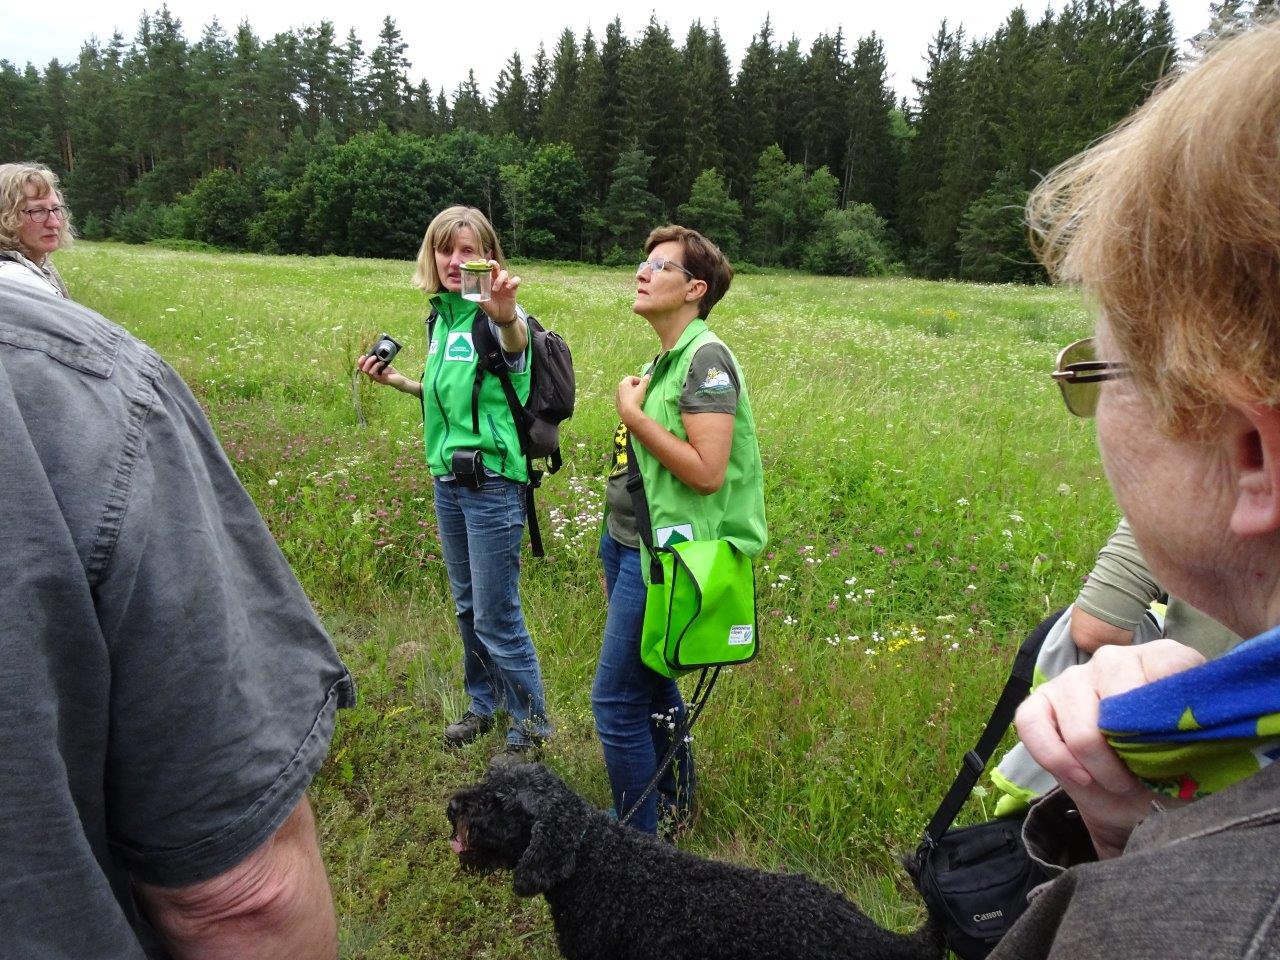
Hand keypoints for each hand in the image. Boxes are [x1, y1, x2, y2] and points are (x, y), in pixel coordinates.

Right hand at [356, 353, 400, 386]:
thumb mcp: (384, 364)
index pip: (361, 367)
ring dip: (372, 363)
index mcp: (372, 371)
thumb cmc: (391, 372)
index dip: (360, 361)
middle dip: (367, 361)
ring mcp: (377, 379)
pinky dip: (377, 366)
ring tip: (378, 359)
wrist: (400, 380)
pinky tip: (382, 363)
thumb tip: (375, 352)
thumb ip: (379, 360)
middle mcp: (373, 376)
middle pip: (363, 369)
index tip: (364, 355)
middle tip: (374, 356)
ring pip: (368, 372)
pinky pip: (375, 374)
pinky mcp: (382, 380)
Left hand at [483, 261, 520, 325]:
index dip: (485, 264)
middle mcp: (497, 280)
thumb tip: (468, 294)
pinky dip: (513, 282)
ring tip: (495, 289)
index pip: (487, 269)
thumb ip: (477, 297)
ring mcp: (505, 283)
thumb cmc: (491, 308)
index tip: (481, 262)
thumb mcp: (482, 303)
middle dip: (494, 264)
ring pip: (504, 273)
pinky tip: (508, 287)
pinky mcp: (513, 288)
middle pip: (496, 267)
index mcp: (488, 281)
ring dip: (500, 279)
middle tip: (490, 265)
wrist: (501, 317)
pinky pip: (516, 280)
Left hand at [616, 374, 649, 421]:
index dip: (639, 380)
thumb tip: (647, 375)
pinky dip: (628, 399)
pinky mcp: (617, 404)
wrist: (628, 413)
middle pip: (628, 384)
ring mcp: (617, 397)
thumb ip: (644, 381)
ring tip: (638, 397)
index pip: (631, 378)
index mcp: (623, 383)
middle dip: (635, 386)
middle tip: (642, 390)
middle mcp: (618, 389)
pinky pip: (624, 399)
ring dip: (632, 393)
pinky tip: (633, 403)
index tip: (644, 385)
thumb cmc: (635, 399)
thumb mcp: (641, 389)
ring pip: (625, 392)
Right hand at [1015, 638, 1204, 857]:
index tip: (1182, 749)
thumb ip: (1198, 745)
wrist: (1133, 795)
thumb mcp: (1197, 759)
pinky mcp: (1040, 700)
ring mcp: (1073, 677)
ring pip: (1080, 729)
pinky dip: (1056, 760)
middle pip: (1119, 705)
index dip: (1176, 713)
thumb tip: (1186, 743)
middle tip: (1144, 779)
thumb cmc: (1168, 768)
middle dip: (1131, 755)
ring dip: (1100, 768)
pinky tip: (1080, 778)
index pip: (1170, 668)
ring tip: (1118, 784)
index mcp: (1161, 660)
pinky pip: (1032, 725)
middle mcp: (1114, 660)